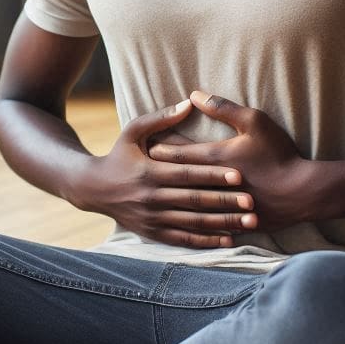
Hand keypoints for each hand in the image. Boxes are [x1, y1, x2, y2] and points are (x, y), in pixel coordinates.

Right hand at [78, 99, 257, 248]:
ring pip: (193, 223)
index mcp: (150, 171)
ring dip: (222, 224)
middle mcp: (152, 197)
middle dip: (225, 202)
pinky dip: (205, 241)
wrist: (92, 188)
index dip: (214, 176)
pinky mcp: (152, 233)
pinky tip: (227, 239)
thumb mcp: (133, 131)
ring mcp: (152, 218)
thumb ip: (161, 117)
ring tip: (248, 223)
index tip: (239, 176)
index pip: (188, 175)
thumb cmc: (117, 155)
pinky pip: (183, 240)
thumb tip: (190, 102)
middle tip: (251, 202)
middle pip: (195, 201)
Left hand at [147, 90, 322, 231]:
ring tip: (153, 193)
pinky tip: (178, 220)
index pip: (174, 153)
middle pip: (173, 178)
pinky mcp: (229, 222)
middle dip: (155, 173)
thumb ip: (223, 107)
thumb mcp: (254, 121)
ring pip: (184, 203)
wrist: (301, 192)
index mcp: (213, 158)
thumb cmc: (278, 154)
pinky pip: (202, 224)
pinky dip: (188, 220)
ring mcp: (219, 206)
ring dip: (168, 197)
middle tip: (138, 170)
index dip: (157, 148)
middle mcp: (210, 184)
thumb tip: (194, 94)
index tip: (143, 145)